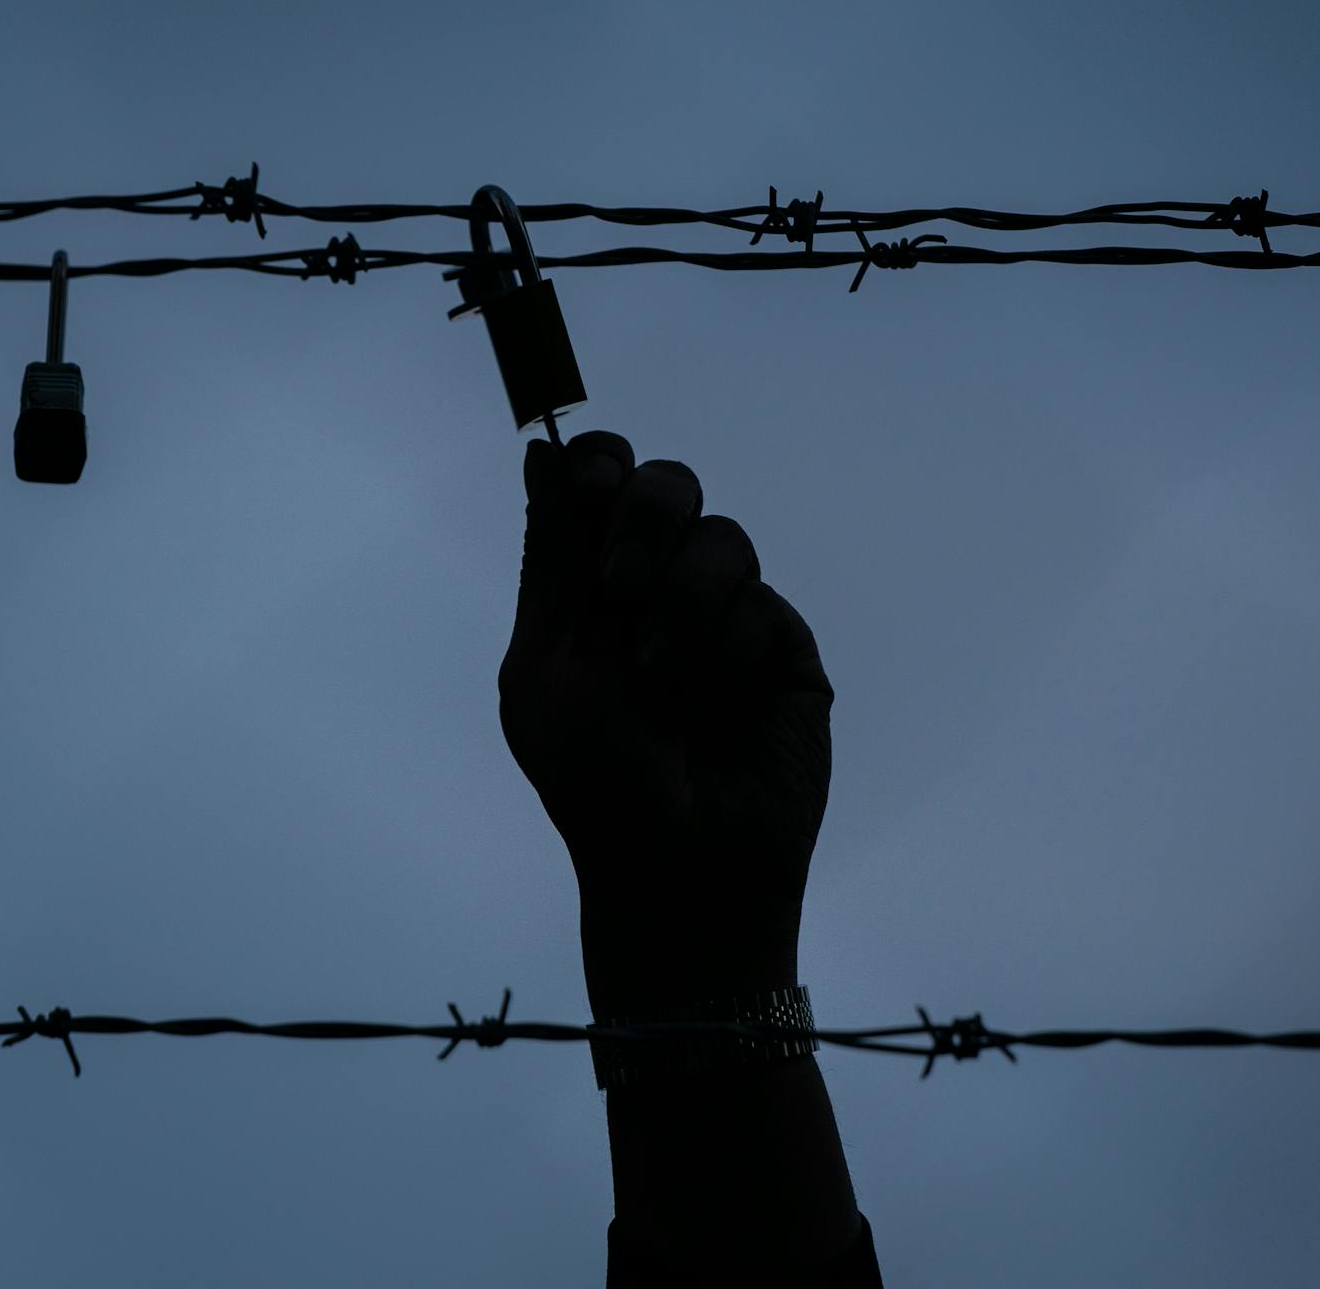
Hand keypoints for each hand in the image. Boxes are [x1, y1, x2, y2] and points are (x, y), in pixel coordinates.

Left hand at [498, 430, 834, 1018]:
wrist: (678, 868)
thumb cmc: (596, 780)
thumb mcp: (549, 665)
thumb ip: (552, 557)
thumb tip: (538, 451)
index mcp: (590, 587)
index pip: (601, 481)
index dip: (601, 463)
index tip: (595, 484)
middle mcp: (658, 589)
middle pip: (667, 485)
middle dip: (643, 524)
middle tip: (621, 593)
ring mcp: (724, 616)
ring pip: (721, 539)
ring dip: (680, 608)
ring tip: (661, 686)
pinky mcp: (781, 652)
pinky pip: (760, 607)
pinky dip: (723, 656)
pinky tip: (710, 712)